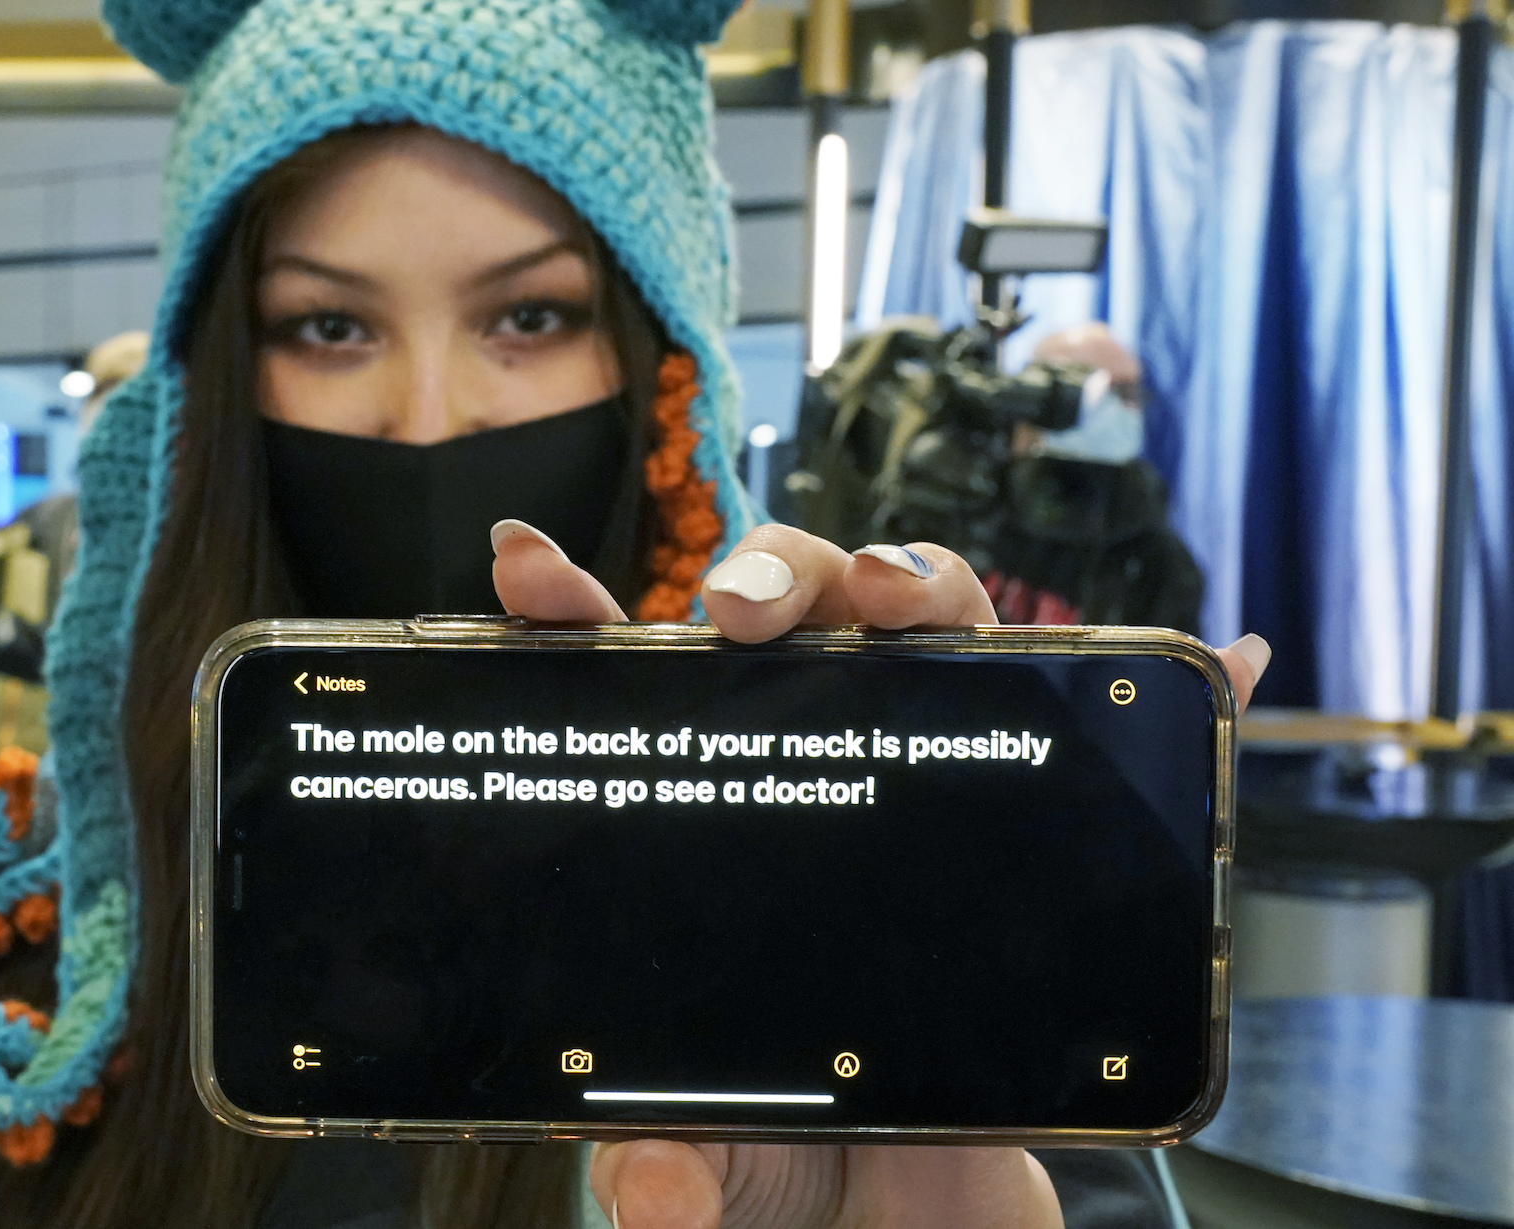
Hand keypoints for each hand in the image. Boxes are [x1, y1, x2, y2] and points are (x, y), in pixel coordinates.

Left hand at [488, 518, 1270, 1228]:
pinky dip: (1160, 687)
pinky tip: (1209, 659)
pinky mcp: (1021, 842)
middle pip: (790, 615)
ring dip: (922, 584)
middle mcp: (803, 773)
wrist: (899, 1210)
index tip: (524, 568)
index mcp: (692, 814)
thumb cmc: (780, 1149)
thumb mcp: (702, 1164)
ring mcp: (919, 792)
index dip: (565, 611)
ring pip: (928, 634)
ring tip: (906, 601)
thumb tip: (657, 1191)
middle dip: (773, 573)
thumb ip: (665, 1172)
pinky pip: (1100, 740)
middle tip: (753, 614)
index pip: (615, 685)